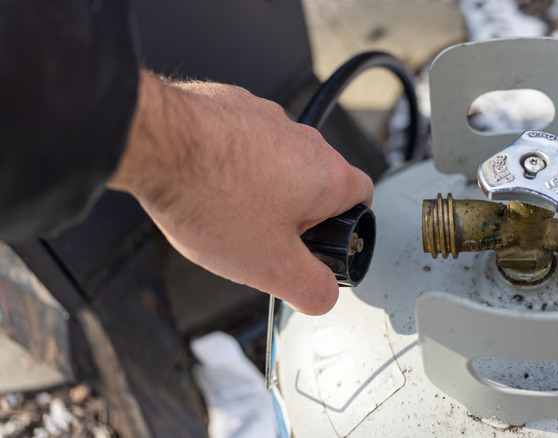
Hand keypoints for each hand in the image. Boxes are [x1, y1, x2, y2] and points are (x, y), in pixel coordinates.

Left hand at [108, 71, 372, 314]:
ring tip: (226, 211)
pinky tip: (206, 183)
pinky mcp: (232, 104)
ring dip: (262, 186)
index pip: (363, 197)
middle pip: (317, 181)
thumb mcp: (270, 267)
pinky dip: (231, 161)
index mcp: (327, 175)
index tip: (322, 241)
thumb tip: (325, 296)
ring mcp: (267, 116)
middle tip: (266, 237)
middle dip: (296, 211)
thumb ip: (310, 289)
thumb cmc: (210, 195)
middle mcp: (304, 139)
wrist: (154, 143)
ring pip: (278, 160)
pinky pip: (243, 139)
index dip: (346, 226)